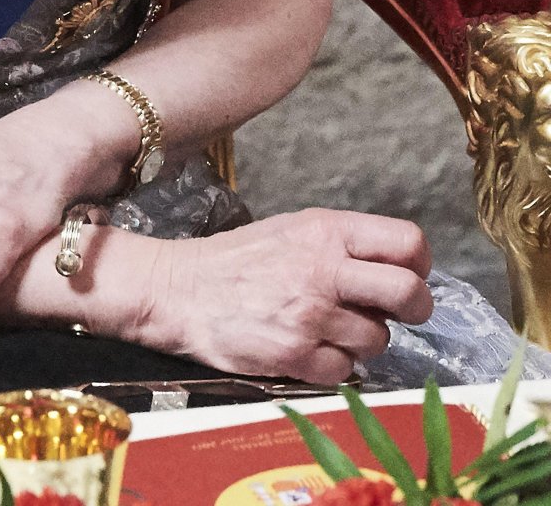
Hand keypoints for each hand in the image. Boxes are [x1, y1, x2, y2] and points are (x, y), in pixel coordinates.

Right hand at [142, 209, 432, 386]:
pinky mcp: (296, 356)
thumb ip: (344, 245)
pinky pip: (346, 370)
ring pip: (379, 340)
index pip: (408, 243)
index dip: (418, 264)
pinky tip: (309, 346)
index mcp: (326, 231)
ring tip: (331, 326)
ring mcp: (311, 316)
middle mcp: (324, 270)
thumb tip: (399, 271)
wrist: (182, 290)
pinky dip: (334, 364)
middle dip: (414, 308)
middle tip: (396, 312)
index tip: (408, 275)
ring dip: (364, 339)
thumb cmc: (241, 259)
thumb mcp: (293, 229)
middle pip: (410, 295)